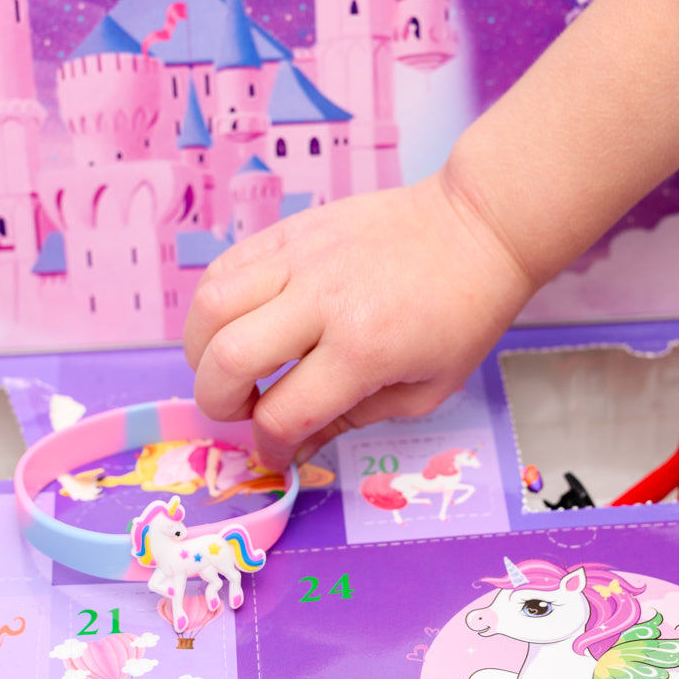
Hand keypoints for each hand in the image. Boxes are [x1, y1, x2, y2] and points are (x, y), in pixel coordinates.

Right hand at [183, 167, 534, 468]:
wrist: (476, 227)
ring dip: (202, 351)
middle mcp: (322, 302)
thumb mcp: (423, 390)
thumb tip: (294, 448)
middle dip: (217, 403)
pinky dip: (214, 305)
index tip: (277, 451)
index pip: (282, 415)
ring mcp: (300, 259)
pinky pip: (224, 267)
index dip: (268, 448)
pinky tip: (236, 324)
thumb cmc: (461, 313)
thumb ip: (350, 421)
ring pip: (209, 306)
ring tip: (229, 366)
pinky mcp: (290, 230)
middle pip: (226, 360)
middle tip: (243, 409)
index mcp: (363, 351)